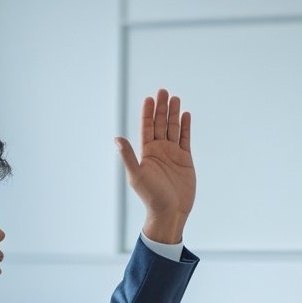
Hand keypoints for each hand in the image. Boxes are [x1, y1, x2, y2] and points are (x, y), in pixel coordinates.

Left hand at [116, 89, 194, 244]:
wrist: (170, 211)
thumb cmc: (151, 196)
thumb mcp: (136, 175)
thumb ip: (128, 156)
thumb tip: (116, 138)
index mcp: (146, 152)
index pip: (146, 127)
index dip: (148, 112)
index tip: (150, 98)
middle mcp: (159, 150)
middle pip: (160, 124)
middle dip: (161, 108)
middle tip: (163, 91)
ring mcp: (172, 153)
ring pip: (173, 128)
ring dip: (173, 113)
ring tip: (175, 98)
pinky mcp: (185, 159)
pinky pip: (185, 139)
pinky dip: (186, 127)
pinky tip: (185, 115)